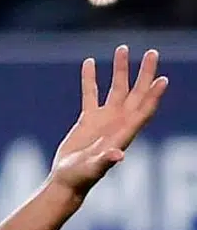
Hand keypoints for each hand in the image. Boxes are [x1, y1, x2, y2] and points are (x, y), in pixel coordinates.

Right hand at [50, 46, 168, 197]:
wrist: (67, 180)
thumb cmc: (81, 178)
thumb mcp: (93, 170)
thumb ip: (105, 162)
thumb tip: (117, 156)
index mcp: (124, 133)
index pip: (144, 110)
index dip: (154, 95)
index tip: (162, 78)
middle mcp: (119, 122)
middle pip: (136, 93)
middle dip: (145, 73)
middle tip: (152, 52)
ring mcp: (104, 119)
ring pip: (116, 88)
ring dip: (120, 69)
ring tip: (122, 49)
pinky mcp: (88, 119)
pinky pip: (90, 93)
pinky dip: (90, 78)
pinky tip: (89, 62)